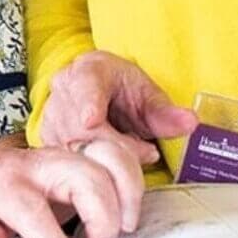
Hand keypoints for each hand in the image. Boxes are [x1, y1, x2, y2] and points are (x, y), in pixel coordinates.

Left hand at [0, 138, 143, 237]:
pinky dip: (133, 178)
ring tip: (124, 227)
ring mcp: (66, 152)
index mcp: (4, 182)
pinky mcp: (86, 152)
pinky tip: (130, 206)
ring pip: (108, 156)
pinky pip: (119, 153)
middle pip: (83, 176)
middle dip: (102, 215)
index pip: (33, 212)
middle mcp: (39, 162)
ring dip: (127, 192)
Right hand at [41, 50, 196, 165]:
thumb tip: (190, 122)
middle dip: (116, 146)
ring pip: (73, 147)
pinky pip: (67, 161)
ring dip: (104, 159)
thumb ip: (166, 112)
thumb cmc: (124, 91)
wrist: (102, 94)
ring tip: (130, 152)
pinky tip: (107, 162)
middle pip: (81, 126)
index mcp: (88, 69)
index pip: (85, 86)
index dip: (89, 104)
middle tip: (146, 152)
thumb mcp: (148, 96)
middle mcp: (63, 88)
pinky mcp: (47, 139)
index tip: (91, 120)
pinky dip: (90, 167)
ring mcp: (51, 114)